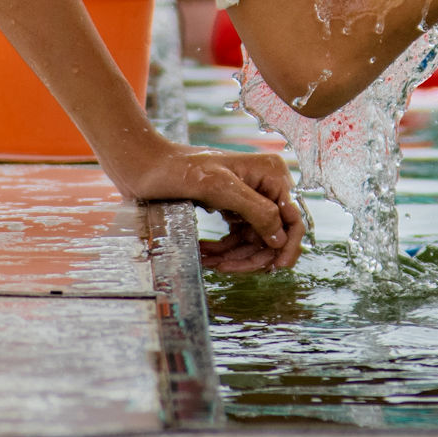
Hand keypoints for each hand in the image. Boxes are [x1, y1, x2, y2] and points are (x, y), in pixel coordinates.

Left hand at [102, 137, 304, 272]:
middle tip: (225, 267)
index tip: (276, 268)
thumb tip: (280, 239)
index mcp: (271, 174)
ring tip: (208, 261)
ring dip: (234, 256)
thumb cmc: (179, 170)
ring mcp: (249, 199)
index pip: (293, 217)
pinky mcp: (232, 210)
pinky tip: (206, 255)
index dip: (288, 245)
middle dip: (252, 254)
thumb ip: (256, 210)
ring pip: (255, 242)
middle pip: (274, 234)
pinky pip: (238, 240)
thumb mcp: (219, 188)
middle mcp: (266, 186)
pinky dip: (224, 251)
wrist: (144, 168)